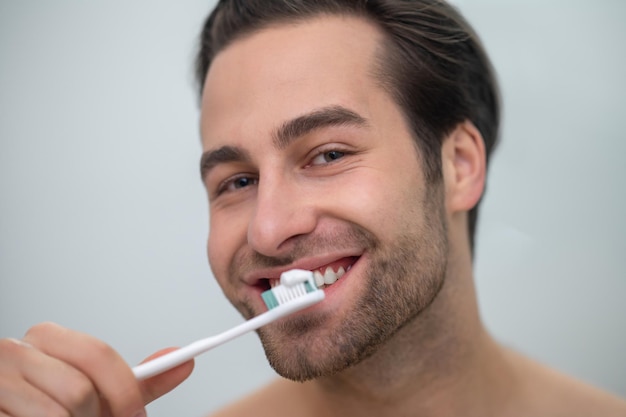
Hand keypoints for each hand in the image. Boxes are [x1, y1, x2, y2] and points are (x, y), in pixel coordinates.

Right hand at [0, 322, 193, 415]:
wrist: (13, 415)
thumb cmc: (54, 407)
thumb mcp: (98, 393)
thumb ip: (137, 381)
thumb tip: (184, 361)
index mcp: (47, 338)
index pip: (98, 353)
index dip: (124, 389)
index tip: (136, 413)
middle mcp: (14, 351)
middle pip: (80, 389)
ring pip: (57, 413)